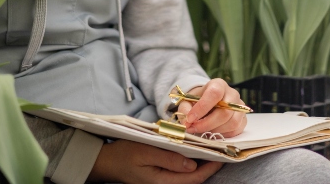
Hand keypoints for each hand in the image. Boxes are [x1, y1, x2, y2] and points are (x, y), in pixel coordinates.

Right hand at [88, 139, 221, 183]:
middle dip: (209, 165)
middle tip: (220, 149)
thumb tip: (192, 165)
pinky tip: (194, 151)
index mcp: (162, 182)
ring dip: (200, 163)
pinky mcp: (162, 177)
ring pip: (188, 176)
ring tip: (210, 148)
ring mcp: (163, 182)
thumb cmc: (124, 154)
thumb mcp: (145, 151)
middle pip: (194, 178)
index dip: (210, 167)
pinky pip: (180, 172)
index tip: (222, 155)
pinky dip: (190, 163)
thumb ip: (168, 158)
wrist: (107, 162)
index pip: (194, 178)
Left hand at [177, 78, 247, 137]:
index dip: (202, 108)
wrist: (208, 101)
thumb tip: (186, 121)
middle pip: (225, 112)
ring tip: (203, 130)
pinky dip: (223, 134)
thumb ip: (185, 109)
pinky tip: (213, 131)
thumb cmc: (198, 100)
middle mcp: (232, 94)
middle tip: (193, 128)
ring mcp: (240, 107)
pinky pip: (236, 130)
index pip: (214, 93)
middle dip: (207, 124)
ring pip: (232, 123)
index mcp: (219, 84)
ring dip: (215, 130)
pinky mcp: (243, 119)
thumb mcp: (187, 100)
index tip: (190, 119)